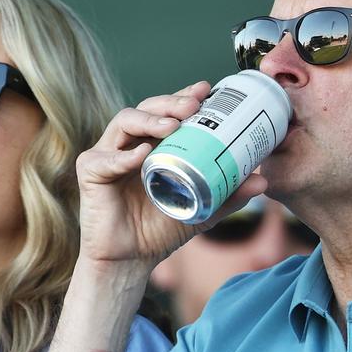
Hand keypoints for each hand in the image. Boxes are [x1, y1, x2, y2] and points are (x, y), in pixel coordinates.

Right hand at [76, 81, 267, 266]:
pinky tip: (142, 154)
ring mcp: (107, 155)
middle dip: (170, 102)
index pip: (167, 111)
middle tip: (193, 106)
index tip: (206, 90)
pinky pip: (104, 159)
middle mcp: (129, 143)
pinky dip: (123, 156)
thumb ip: (229, 196)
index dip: (183, 96)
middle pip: (146, 109)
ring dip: (149, 120)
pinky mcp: (90, 173)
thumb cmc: (160, 230)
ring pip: (124, 122)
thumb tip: (262, 180)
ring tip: (173, 125)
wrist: (131, 261)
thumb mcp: (202, 210)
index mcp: (153, 144)